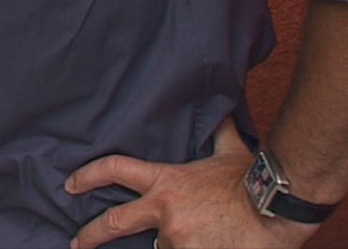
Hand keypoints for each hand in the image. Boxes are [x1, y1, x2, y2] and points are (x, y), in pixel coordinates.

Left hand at [66, 119, 316, 248]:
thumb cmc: (253, 181)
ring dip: (177, 244)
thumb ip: (218, 134)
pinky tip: (208, 243)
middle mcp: (164, 210)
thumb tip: (220, 112)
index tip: (70, 184)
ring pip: (163, 247)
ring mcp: (175, 238)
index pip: (116, 170)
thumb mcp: (231, 151)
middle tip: (77, 243)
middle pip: (113, 222)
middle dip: (89, 236)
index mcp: (166, 181)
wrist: (277, 209)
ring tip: (204, 234)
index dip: (88, 176)